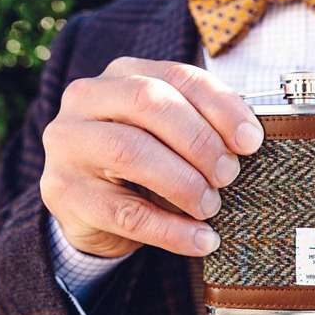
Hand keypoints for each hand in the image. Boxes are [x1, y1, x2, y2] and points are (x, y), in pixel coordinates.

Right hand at [40, 59, 262, 257]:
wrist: (91, 211)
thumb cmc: (143, 164)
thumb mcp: (171, 137)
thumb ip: (204, 127)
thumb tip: (249, 138)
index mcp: (122, 74)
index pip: (178, 76)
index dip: (221, 106)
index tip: (251, 141)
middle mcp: (86, 99)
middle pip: (149, 103)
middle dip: (200, 141)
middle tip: (229, 174)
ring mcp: (68, 144)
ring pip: (130, 152)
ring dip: (183, 182)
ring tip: (211, 206)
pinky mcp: (63, 192)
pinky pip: (125, 213)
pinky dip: (171, 230)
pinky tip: (201, 240)